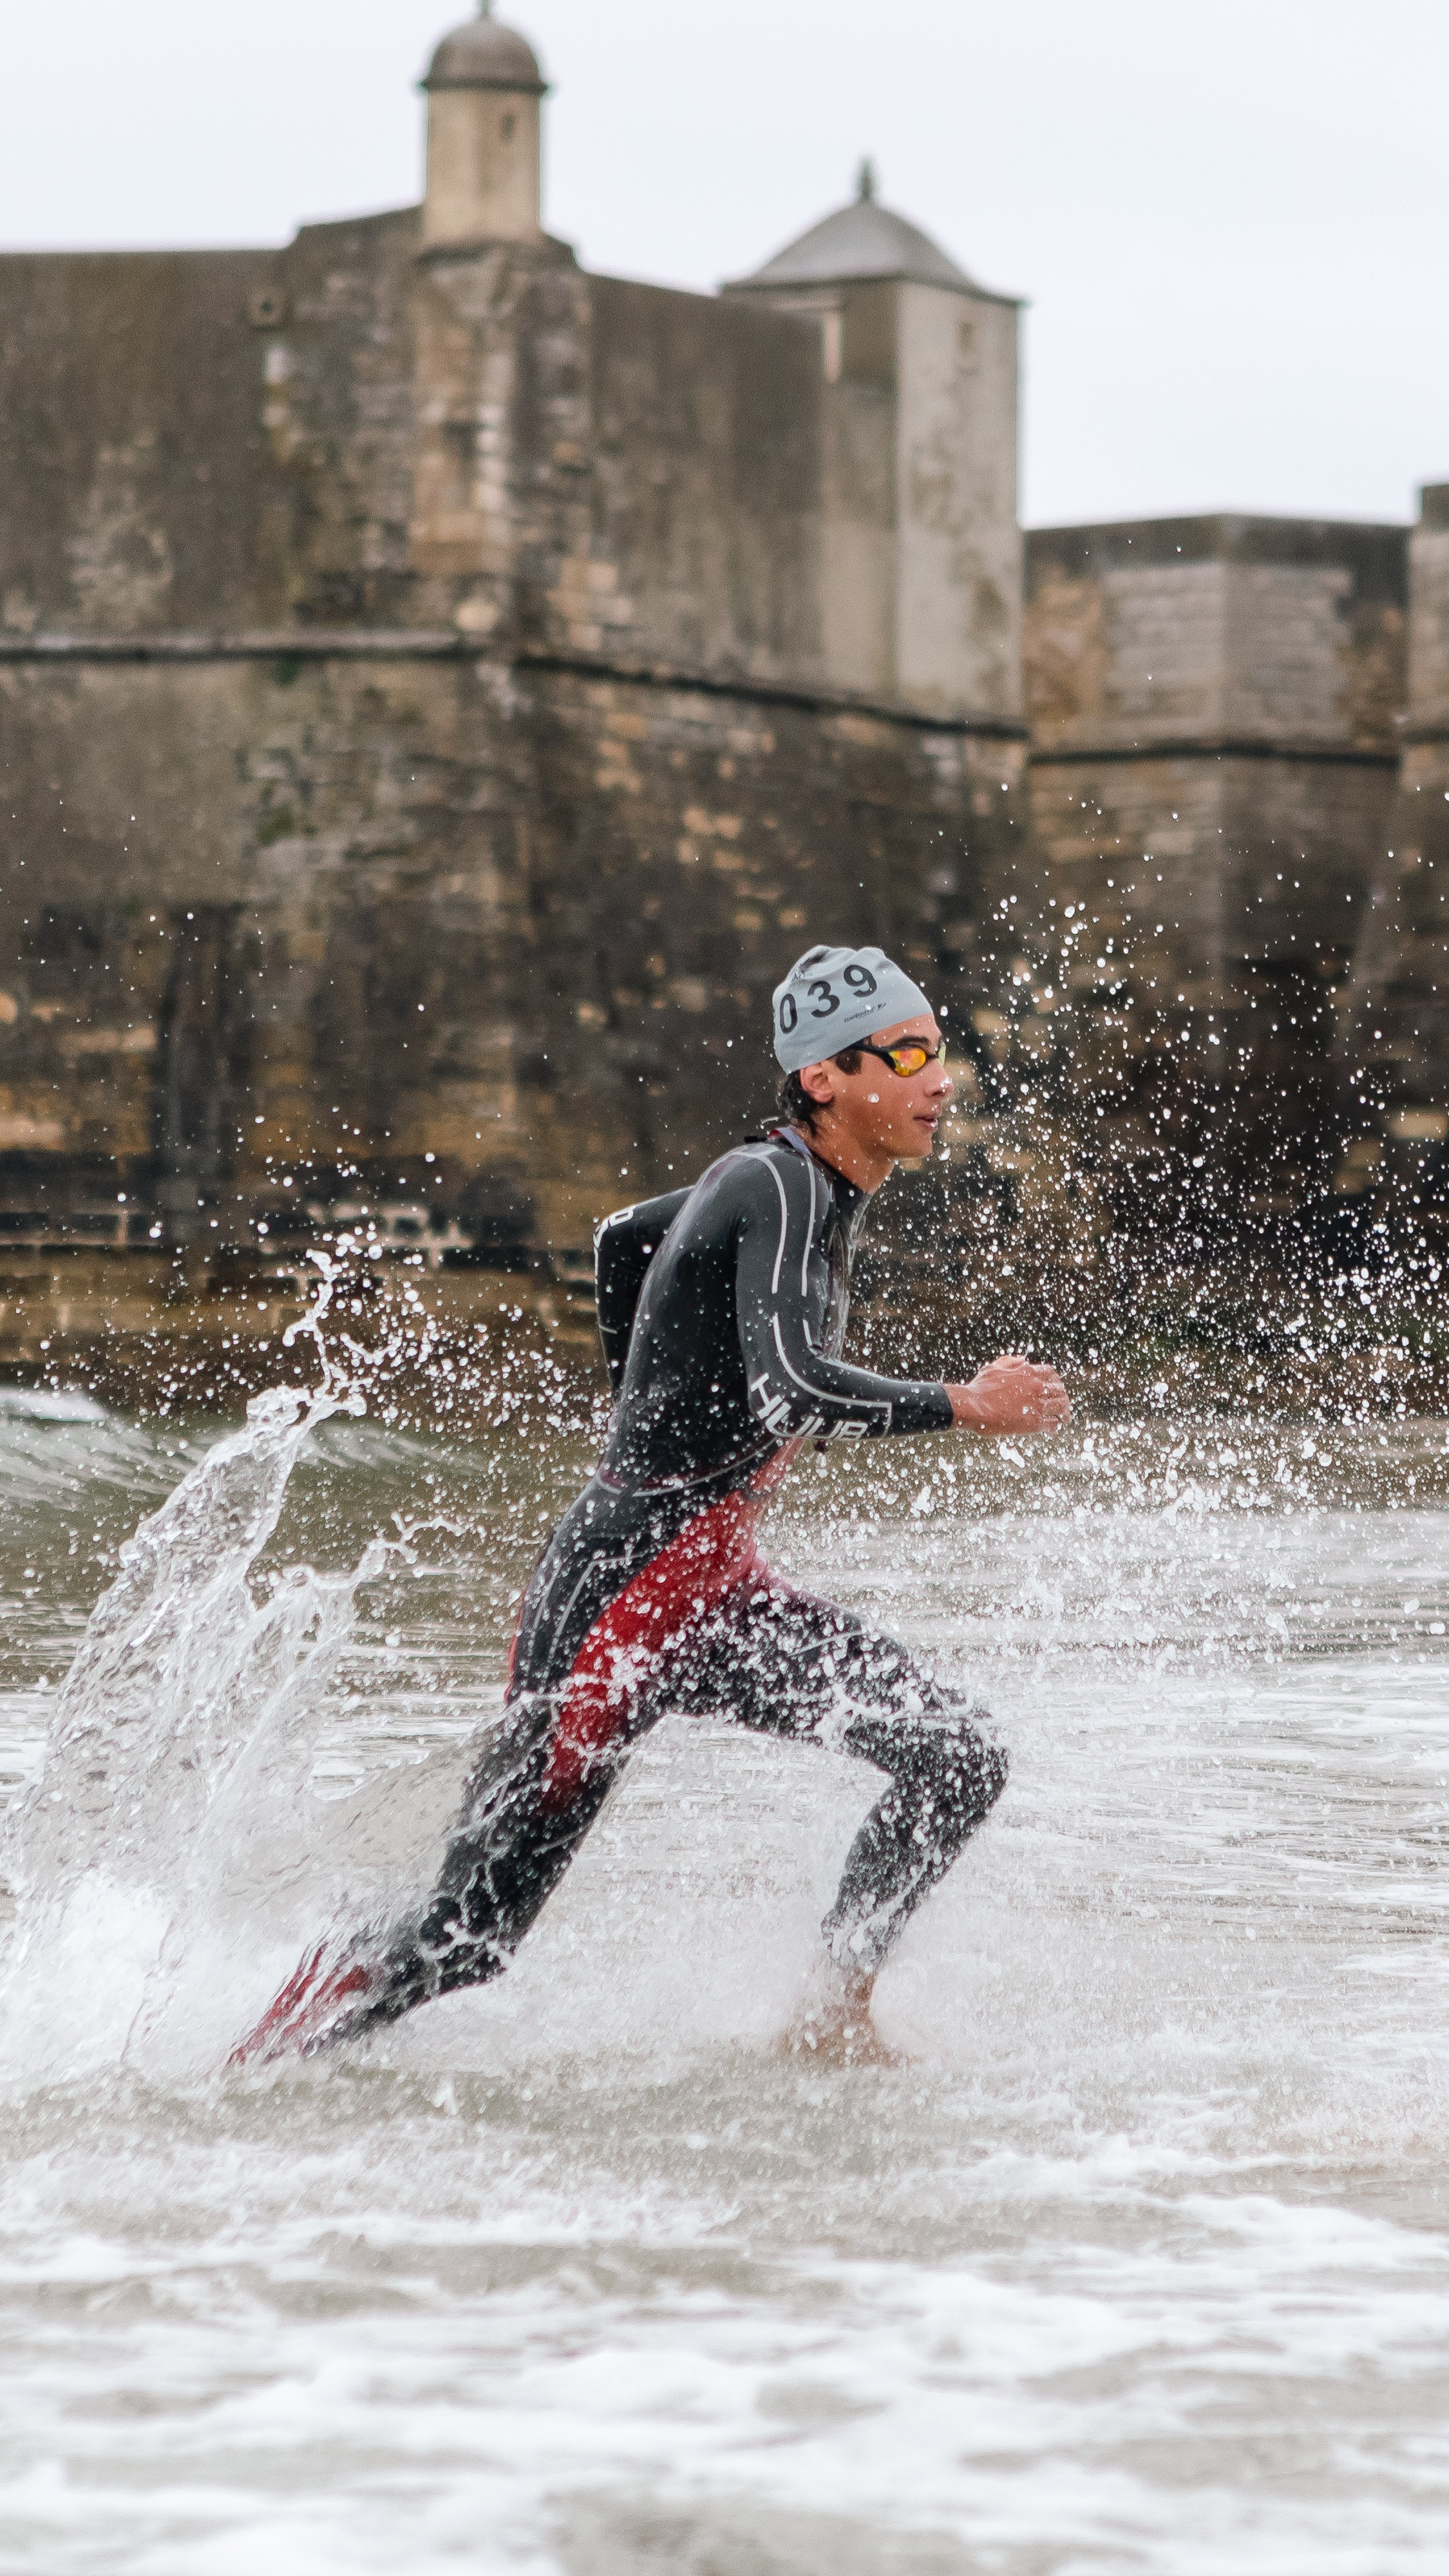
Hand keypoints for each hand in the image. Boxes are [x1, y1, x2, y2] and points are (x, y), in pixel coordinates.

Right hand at [946, 1355, 1070, 1436]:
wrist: (973, 1407)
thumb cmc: (980, 1388)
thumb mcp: (994, 1368)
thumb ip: (1010, 1362)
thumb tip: (1023, 1359)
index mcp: (1028, 1372)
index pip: (1051, 1373)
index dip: (1056, 1380)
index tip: (1056, 1387)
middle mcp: (1036, 1387)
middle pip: (1059, 1390)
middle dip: (1063, 1397)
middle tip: (1063, 1404)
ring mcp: (1036, 1405)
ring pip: (1060, 1407)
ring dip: (1064, 1412)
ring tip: (1064, 1418)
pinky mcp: (1034, 1422)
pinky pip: (1052, 1423)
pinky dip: (1054, 1426)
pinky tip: (1052, 1429)